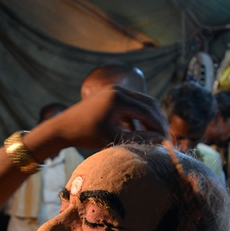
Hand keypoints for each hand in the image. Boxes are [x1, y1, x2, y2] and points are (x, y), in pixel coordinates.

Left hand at [36, 85, 168, 154]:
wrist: (62, 127)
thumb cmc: (85, 135)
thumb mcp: (113, 138)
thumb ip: (138, 138)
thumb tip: (161, 140)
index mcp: (118, 99)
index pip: (148, 111)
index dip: (160, 126)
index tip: (167, 140)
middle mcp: (118, 90)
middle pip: (148, 102)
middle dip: (158, 120)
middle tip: (166, 135)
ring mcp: (114, 90)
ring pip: (141, 102)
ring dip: (149, 118)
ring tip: (156, 134)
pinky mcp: (110, 94)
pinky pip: (131, 103)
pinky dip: (138, 115)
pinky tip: (141, 130)